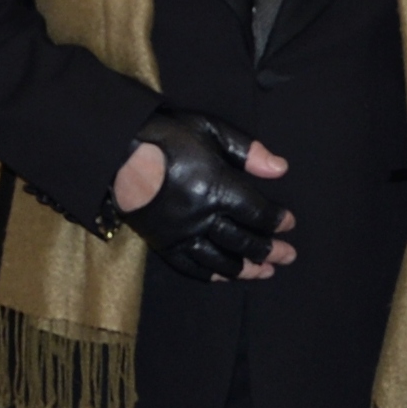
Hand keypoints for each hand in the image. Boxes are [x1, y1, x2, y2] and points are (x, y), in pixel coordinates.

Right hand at [109, 111, 296, 281]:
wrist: (116, 150)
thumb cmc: (167, 135)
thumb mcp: (210, 130)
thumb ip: (247, 151)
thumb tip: (280, 169)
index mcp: (216, 187)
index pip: (256, 213)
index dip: (276, 221)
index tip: (289, 224)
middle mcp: (201, 216)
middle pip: (243, 241)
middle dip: (269, 250)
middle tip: (288, 257)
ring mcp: (180, 234)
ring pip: (220, 260)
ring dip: (246, 269)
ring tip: (265, 272)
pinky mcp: (162, 243)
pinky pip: (190, 267)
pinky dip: (212, 275)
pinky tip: (227, 278)